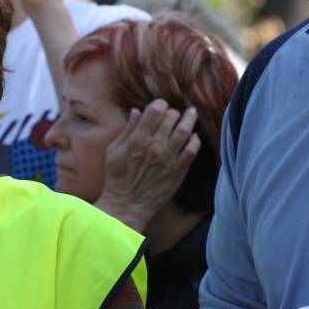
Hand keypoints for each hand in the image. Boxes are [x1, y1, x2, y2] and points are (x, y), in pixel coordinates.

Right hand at [96, 100, 199, 233]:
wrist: (127, 203)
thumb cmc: (116, 177)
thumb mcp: (113, 151)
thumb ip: (126, 130)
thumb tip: (136, 111)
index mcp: (137, 139)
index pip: (155, 111)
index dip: (159, 104)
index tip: (160, 105)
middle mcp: (155, 146)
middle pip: (171, 118)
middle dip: (173, 112)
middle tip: (174, 113)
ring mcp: (169, 158)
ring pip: (185, 131)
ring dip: (189, 120)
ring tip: (191, 115)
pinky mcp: (178, 170)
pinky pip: (192, 150)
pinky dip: (195, 140)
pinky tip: (193, 137)